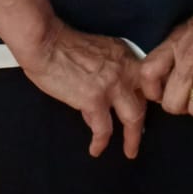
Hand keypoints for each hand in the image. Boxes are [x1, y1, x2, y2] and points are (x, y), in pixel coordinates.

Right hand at [19, 20, 145, 157]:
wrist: (45, 43)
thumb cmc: (62, 45)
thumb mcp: (97, 51)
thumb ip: (108, 70)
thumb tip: (108, 97)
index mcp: (124, 54)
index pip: (145, 79)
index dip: (146, 96)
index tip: (145, 109)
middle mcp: (124, 67)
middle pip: (144, 99)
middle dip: (144, 121)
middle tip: (142, 135)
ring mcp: (111, 84)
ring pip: (133, 117)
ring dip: (132, 137)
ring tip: (130, 151)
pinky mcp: (95, 99)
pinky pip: (103, 129)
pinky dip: (100, 142)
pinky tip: (96, 149)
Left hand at [138, 0, 192, 119]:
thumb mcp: (188, 27)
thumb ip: (176, 50)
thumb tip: (169, 74)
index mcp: (174, 44)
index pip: (148, 73)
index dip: (151, 91)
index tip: (161, 94)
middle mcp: (188, 58)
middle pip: (172, 103)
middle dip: (181, 107)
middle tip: (190, 100)